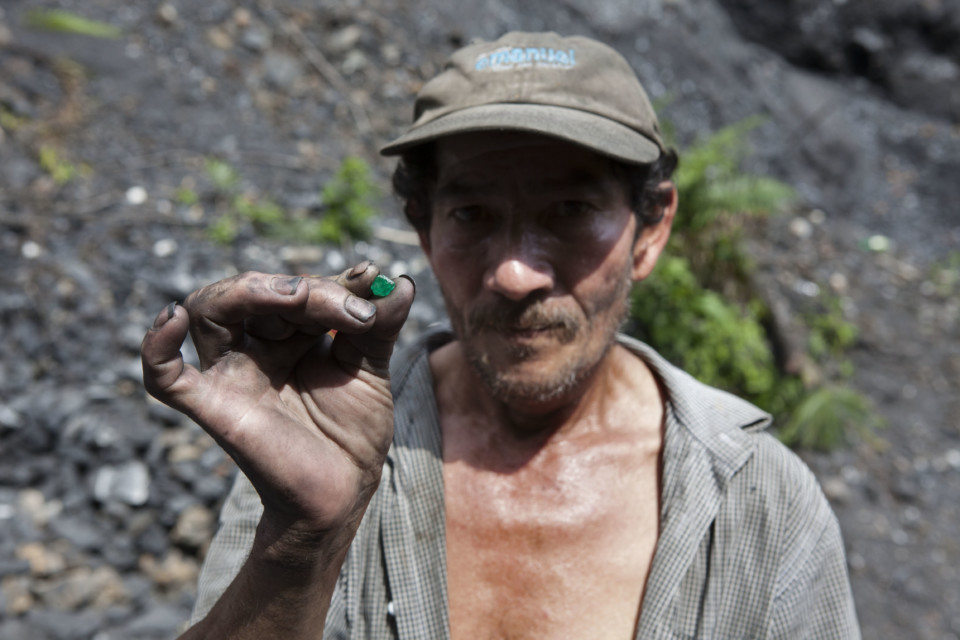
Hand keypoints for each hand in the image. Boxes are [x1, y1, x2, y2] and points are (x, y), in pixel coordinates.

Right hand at [141, 263, 413, 549]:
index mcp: (288, 335)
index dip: (333, 282)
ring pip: (210, 311)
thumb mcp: (371, 371)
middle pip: (257, 294)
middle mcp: (254, 347)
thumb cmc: (352, 433)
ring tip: (297, 296)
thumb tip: (399, 282)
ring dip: (249, 291)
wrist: (342, 494)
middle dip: (305, 290)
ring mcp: (230, 375)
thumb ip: (381, 326)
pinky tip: (171, 318)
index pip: (299, 291)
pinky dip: (157, 347)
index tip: (371, 280)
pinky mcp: (213, 408)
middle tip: (350, 307)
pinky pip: (165, 378)